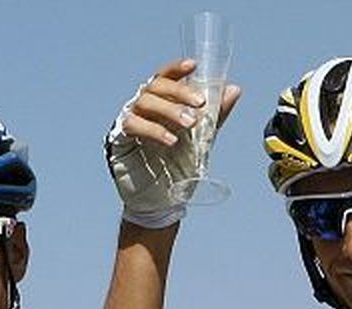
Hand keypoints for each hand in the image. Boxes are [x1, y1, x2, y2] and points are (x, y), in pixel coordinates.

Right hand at [105, 59, 239, 228]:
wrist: (161, 200)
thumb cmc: (176, 166)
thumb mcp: (201, 138)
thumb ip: (214, 115)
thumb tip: (233, 89)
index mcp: (161, 103)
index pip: (165, 77)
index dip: (176, 69)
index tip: (193, 65)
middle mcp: (142, 108)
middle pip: (155, 86)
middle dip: (179, 92)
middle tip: (199, 105)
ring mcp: (129, 122)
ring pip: (144, 102)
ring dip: (168, 110)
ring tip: (188, 126)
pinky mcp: (119, 140)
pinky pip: (132, 125)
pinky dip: (153, 129)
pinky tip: (170, 141)